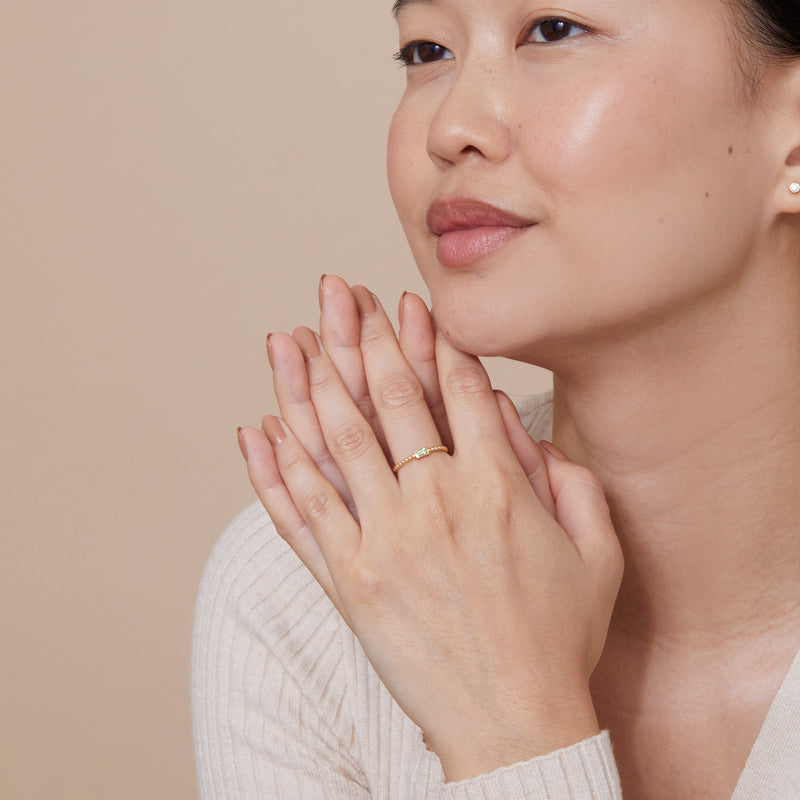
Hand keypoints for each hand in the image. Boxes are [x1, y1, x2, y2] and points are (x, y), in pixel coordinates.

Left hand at [239, 279, 622, 780]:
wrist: (514, 724)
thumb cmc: (558, 639)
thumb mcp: (597, 553)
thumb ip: (570, 480)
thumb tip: (521, 426)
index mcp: (496, 489)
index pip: (457, 390)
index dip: (431, 338)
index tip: (409, 302)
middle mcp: (433, 504)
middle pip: (388, 400)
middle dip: (362, 336)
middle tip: (337, 291)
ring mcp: (383, 542)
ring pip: (334, 444)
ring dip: (306, 385)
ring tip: (287, 339)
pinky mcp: (348, 583)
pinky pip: (300, 516)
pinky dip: (274, 471)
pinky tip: (256, 431)